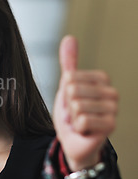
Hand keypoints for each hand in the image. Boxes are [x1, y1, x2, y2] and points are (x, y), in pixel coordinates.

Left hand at [53, 36, 118, 170]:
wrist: (74, 141)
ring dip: (72, 117)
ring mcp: (114, 109)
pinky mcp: (111, 125)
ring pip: (77, 105)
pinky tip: (84, 131)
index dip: (64, 91)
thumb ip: (69, 63)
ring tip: (79, 122)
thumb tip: (69, 37)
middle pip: (72, 90)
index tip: (71, 101)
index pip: (70, 77)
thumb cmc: (71, 113)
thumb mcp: (66, 86)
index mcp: (102, 79)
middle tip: (74, 113)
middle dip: (67, 105)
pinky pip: (82, 120)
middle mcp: (112, 92)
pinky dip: (77, 127)